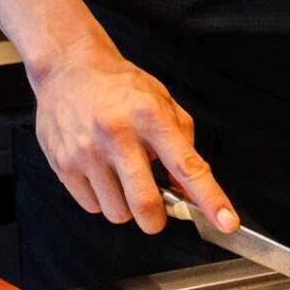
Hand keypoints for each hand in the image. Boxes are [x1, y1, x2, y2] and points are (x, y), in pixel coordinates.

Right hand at [29, 42, 238, 233]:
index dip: (211, 199)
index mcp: (150, 117)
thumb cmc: (121, 88)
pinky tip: (101, 174)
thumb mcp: (163, 104)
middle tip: (156, 210)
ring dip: (127, 208)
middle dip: (156, 219)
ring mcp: (87, 150)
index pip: (187, 166)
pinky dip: (102, 200)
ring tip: (122, 179)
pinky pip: (92, 207)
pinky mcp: (63, 163)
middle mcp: (117, 133)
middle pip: (146, 204)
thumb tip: (193, 192)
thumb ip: (184, 148)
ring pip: (117, 212)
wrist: (68, 68)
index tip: (226, 221)